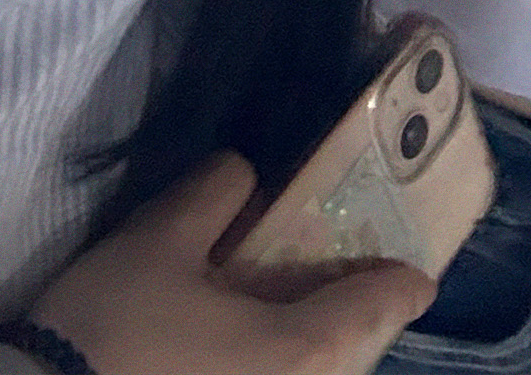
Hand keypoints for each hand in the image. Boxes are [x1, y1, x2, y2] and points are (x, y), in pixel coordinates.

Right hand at [30, 152, 433, 374]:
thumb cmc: (114, 325)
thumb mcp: (161, 238)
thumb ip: (216, 194)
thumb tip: (244, 175)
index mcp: (299, 350)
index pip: (377, 310)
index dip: (401, 284)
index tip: (416, 272)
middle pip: (347, 356)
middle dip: (352, 319)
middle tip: (344, 279)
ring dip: (310, 346)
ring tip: (286, 307)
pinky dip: (270, 364)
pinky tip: (238, 342)